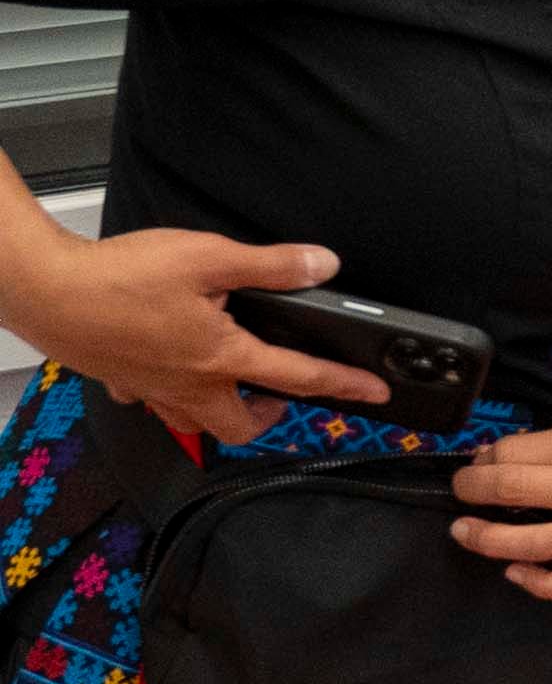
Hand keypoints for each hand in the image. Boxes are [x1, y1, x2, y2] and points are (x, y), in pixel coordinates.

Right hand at [0, 228, 389, 445]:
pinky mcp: (119, 378)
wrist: (45, 291)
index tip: (375, 393)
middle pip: (240, 425)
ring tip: (236, 388)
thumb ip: (271, 265)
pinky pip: (151, 401)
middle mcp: (188, 385)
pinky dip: (167, 394)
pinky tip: (167, 371)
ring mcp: (151, 388)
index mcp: (220, 358)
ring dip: (222, 411)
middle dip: (269, 417)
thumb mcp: (208, 258)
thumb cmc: (119, 278)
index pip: (301, 377)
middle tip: (285, 398)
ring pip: (194, 420)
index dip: (346, 385)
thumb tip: (322, 265)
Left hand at [449, 406, 551, 601]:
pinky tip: (515, 570)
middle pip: (512, 492)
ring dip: (486, 539)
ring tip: (465, 531)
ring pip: (533, 544)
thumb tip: (512, 454)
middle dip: (472, 489)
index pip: (515, 454)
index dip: (486, 457)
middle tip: (464, 489)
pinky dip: (537, 583)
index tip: (483, 459)